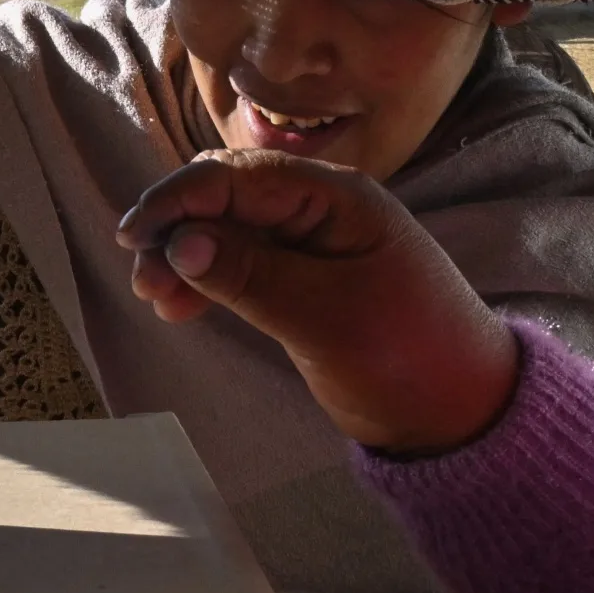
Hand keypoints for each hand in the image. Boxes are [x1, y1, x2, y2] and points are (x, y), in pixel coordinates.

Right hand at [115, 150, 518, 452]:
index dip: (179, 200)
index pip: (239, 177)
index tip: (134, 237)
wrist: (460, 415)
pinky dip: (202, 279)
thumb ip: (250, 276)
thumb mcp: (325, 318)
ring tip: (156, 300)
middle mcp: (319, 208)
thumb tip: (179, 243)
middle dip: (176, 228)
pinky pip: (235, 262)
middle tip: (144, 280)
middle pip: (224, 195)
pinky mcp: (298, 279)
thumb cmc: (408, 358)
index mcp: (338, 199)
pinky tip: (178, 307)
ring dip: (183, 257)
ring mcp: (308, 243)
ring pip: (223, 230)